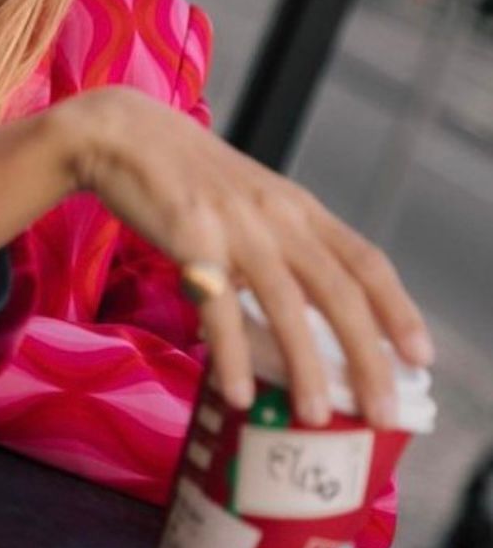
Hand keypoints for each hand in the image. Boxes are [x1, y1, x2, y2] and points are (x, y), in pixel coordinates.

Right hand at [57, 87, 434, 429]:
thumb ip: (285, 244)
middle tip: (381, 411)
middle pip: (339, 290)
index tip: (421, 359)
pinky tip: (240, 392)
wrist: (126, 133)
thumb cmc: (189, 175)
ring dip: (305, 365)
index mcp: (298, 208)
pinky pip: (218, 304)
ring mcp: (235, 225)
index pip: (366, 261)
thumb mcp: (253, 200)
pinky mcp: (190, 237)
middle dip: (368, 356)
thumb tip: (313, 313)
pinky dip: (232, 352)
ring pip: (285, 302)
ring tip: (315, 414)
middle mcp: (277, 215)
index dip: (398, 311)